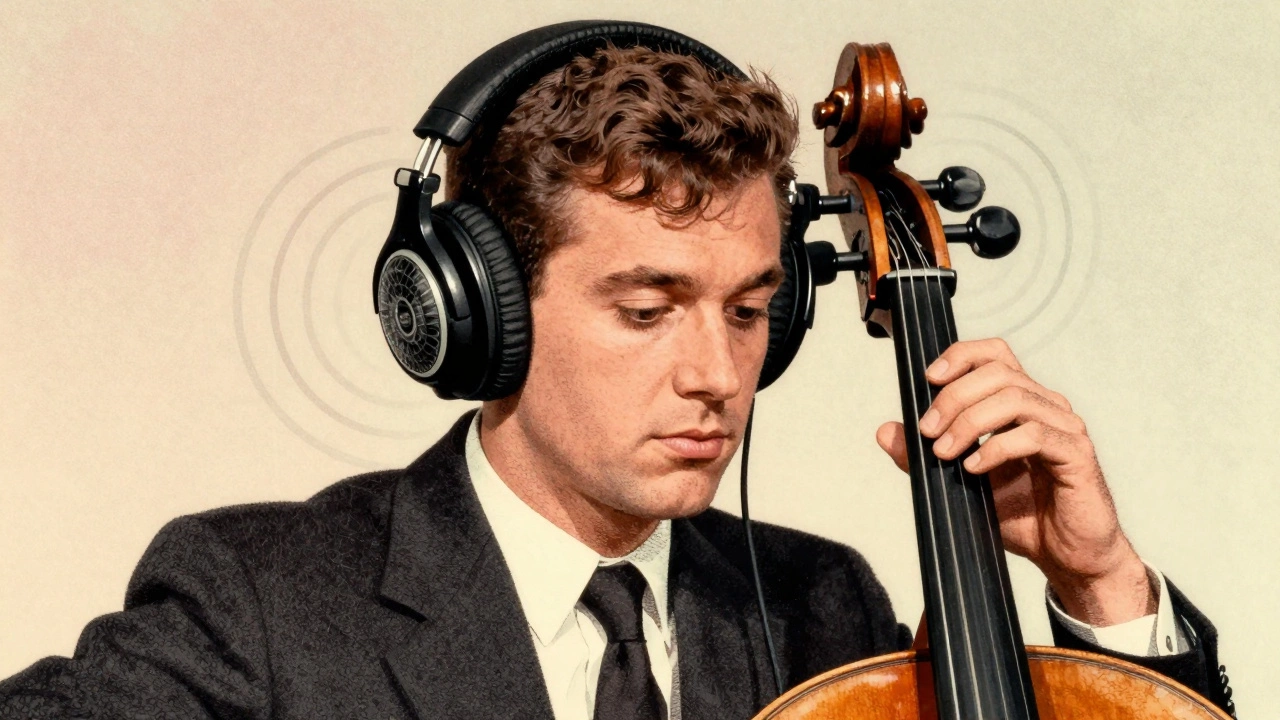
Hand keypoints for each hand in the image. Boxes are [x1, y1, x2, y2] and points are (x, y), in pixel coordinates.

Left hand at [874, 338, 1154, 626]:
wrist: (1066, 554)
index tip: (928, 378)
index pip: (995, 355)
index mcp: (1023, 401)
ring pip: (1014, 399)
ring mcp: (1065, 428)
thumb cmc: (1022, 513)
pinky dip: (996, 447)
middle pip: (998, 373)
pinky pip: (1034, 436)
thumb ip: (923, 456)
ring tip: (945, 452)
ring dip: (969, 422)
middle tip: (927, 431)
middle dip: (953, 398)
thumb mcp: (960, 481)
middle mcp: (1047, 406)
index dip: (962, 356)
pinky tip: (974, 467)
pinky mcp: (1076, 454)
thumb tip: (885, 431)